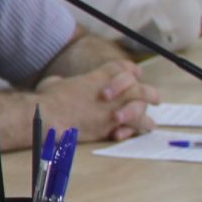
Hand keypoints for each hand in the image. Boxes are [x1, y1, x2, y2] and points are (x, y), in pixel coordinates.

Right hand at [35, 60, 158, 142]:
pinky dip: (131, 132)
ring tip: (149, 123)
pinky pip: (132, 128)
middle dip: (148, 93)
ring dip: (145, 116)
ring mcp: (115, 109)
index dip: (130, 71)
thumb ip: (64, 82)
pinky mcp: (112, 127)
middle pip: (139, 88)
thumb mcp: (54, 82)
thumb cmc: (47, 98)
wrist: (49, 116)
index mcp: (100, 75)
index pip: (125, 68)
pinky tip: (129, 134)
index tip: (133, 75)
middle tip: (154, 99)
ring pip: (141, 109)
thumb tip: (60, 85)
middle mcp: (113, 91)